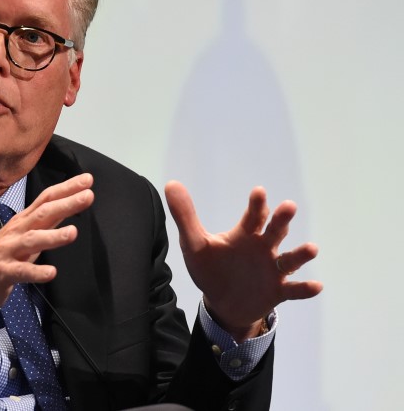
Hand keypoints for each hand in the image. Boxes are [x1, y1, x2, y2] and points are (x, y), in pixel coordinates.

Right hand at [0, 173, 94, 312]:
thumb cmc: (2, 256)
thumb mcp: (25, 235)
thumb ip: (46, 223)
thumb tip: (69, 206)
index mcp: (23, 221)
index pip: (46, 199)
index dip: (67, 189)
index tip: (87, 180)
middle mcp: (16, 231)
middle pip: (42, 214)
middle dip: (66, 204)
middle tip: (88, 195)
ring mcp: (8, 250)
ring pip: (32, 240)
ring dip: (53, 236)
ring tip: (73, 233)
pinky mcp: (2, 271)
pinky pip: (21, 271)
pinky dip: (36, 272)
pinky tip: (51, 273)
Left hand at [165, 180, 322, 341]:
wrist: (222, 303)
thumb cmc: (211, 267)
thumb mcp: (194, 244)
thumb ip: (185, 216)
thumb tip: (170, 184)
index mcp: (245, 235)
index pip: (253, 216)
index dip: (256, 204)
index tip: (258, 192)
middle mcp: (263, 248)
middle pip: (275, 231)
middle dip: (282, 220)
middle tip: (288, 206)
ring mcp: (273, 270)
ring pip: (289, 260)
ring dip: (300, 254)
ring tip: (311, 248)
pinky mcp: (277, 291)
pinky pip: (293, 289)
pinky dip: (304, 288)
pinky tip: (315, 286)